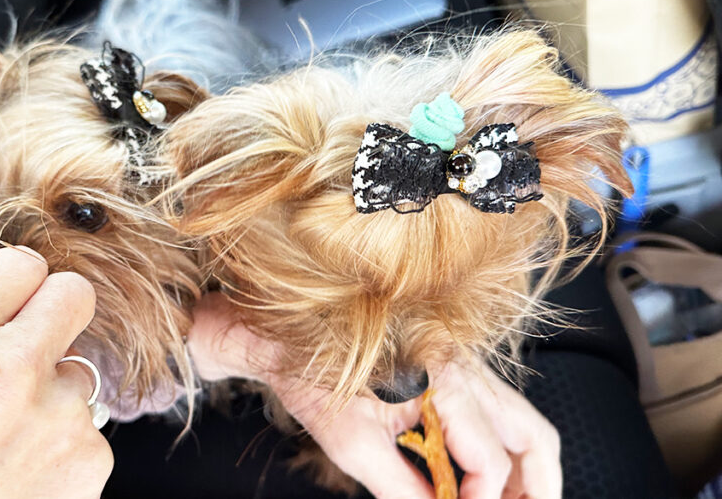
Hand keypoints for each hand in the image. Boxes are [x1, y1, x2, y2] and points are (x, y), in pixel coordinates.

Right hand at [0, 247, 111, 497]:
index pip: (19, 263)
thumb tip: (1, 321)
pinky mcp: (89, 453)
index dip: (20, 287)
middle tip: (40, 350)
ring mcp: (54, 407)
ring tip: (11, 448)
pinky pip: (92, 433)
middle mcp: (3, 361)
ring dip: (58, 402)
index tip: (17, 305)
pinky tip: (28, 481)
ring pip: (83, 375)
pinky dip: (68, 454)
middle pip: (74, 293)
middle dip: (63, 317)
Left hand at [189, 293, 560, 498]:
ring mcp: (461, 365)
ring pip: (525, 424)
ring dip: (525, 473)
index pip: (489, 459)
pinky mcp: (452, 372)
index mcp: (443, 377)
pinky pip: (498, 415)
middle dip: (538, 490)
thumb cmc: (313, 378)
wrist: (286, 339)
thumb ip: (403, 490)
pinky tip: (484, 481)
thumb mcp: (354, 446)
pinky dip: (503, 451)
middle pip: (533, 437)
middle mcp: (463, 366)